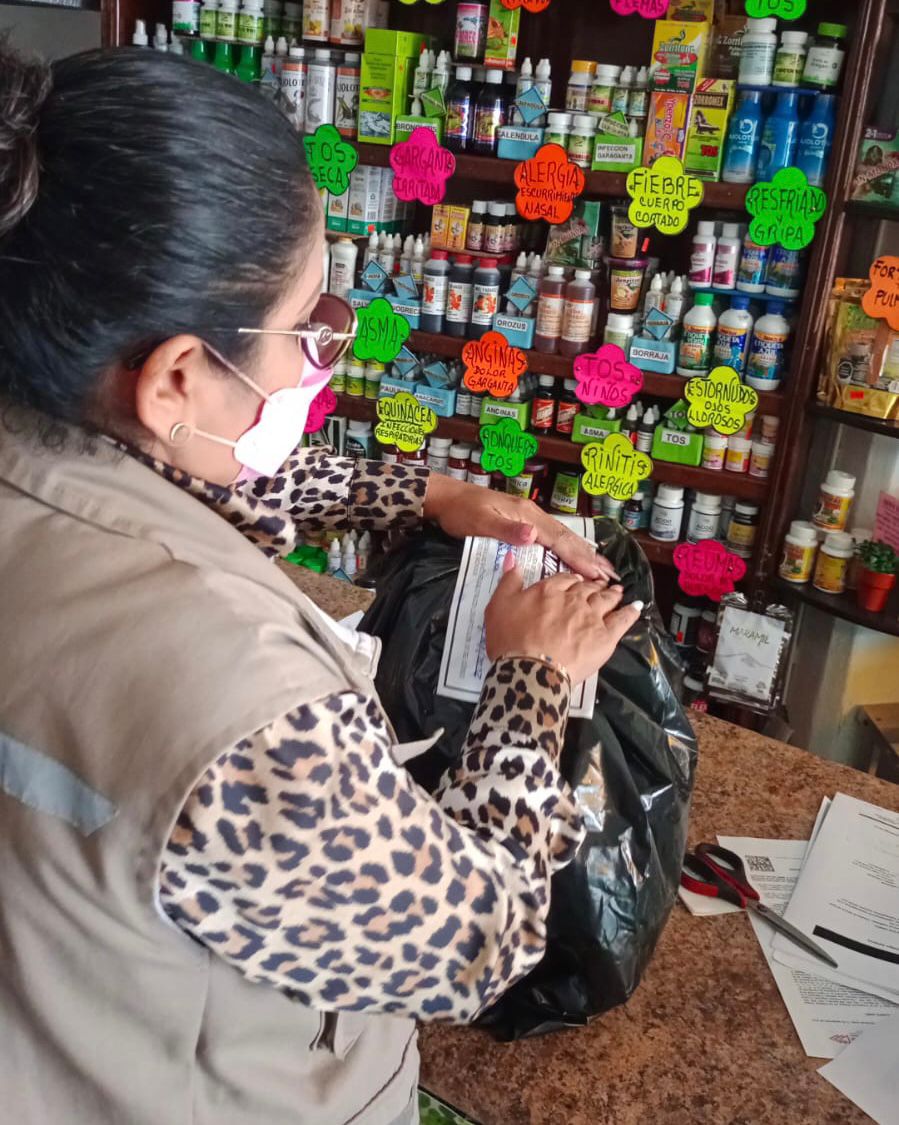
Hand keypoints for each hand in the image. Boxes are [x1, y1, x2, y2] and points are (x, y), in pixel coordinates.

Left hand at [422, 474, 617, 581]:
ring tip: (601, 567)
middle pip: (567, 537)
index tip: (598, 574)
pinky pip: (552, 537)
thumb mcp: (481, 523)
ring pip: (562, 537)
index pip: (559, 539)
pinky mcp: (522, 522)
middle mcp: (532, 515)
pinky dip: (567, 547)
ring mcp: (528, 517)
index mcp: (527, 515)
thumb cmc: (461, 512)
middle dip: (589, 557)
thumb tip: (534, 536)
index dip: (579, 558)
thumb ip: (507, 530)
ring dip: (582, 552)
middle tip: (611, 575)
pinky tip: (573, 555)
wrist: (446, 498)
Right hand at [485, 552, 642, 684]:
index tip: (574, 582)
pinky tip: (636, 607)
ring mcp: (592, 616)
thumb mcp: (498, 606)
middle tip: (599, 585)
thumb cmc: (510, 640)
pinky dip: (631, 611)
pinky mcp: (606, 636)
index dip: (571, 580)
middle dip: (594, 585)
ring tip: (618, 591)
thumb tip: (513, 557)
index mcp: (549, 589)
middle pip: (587, 588)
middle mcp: (574, 598)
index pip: (565, 578)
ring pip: (606, 599)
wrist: (529, 670)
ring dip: (613, 593)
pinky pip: (623, 620)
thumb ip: (509, 581)